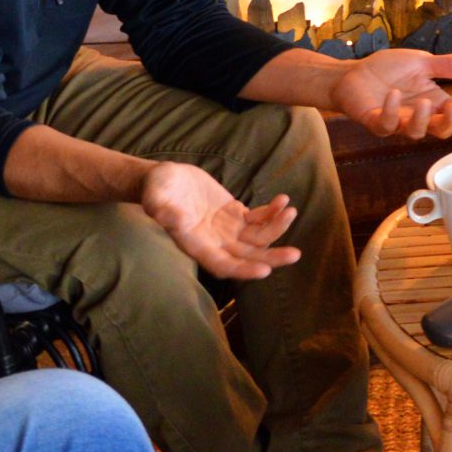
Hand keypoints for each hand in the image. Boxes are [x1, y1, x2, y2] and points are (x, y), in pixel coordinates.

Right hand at [140, 161, 302, 279]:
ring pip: (258, 238)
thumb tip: (172, 220)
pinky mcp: (235, 214)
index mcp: (198, 245)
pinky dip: (272, 212)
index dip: (244, 269)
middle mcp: (216, 243)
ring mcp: (228, 230)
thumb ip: (162, 210)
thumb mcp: (156, 197)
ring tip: (290, 211)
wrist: (165, 180)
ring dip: (277, 228)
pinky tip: (283, 200)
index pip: (224, 265)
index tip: (265, 271)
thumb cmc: (157, 190)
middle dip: (272, 257)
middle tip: (295, 255)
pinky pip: (259, 219)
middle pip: (248, 257)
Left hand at [331, 50, 451, 139]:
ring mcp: (397, 122)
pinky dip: (391, 111)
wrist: (354, 72)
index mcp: (433, 102)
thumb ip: (448, 66)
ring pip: (415, 132)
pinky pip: (386, 125)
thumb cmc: (389, 69)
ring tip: (423, 103)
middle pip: (441, 131)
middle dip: (451, 122)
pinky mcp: (376, 122)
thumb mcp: (422, 62)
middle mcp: (418, 116)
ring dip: (422, 120)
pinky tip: (393, 94)